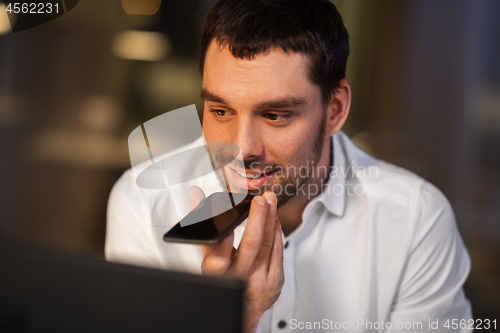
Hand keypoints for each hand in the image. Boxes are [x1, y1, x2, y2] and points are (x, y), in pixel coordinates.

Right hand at [187, 187, 283, 332]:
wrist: (244, 309)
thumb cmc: (226, 279)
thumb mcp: (209, 260)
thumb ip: (205, 231)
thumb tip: (196, 197)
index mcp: (219, 274)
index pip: (218, 259)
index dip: (223, 242)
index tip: (228, 224)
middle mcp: (240, 278)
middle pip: (252, 246)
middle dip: (258, 218)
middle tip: (260, 200)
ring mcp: (260, 280)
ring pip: (268, 244)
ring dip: (271, 218)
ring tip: (270, 200)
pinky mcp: (276, 280)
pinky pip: (278, 251)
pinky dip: (277, 231)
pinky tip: (274, 218)